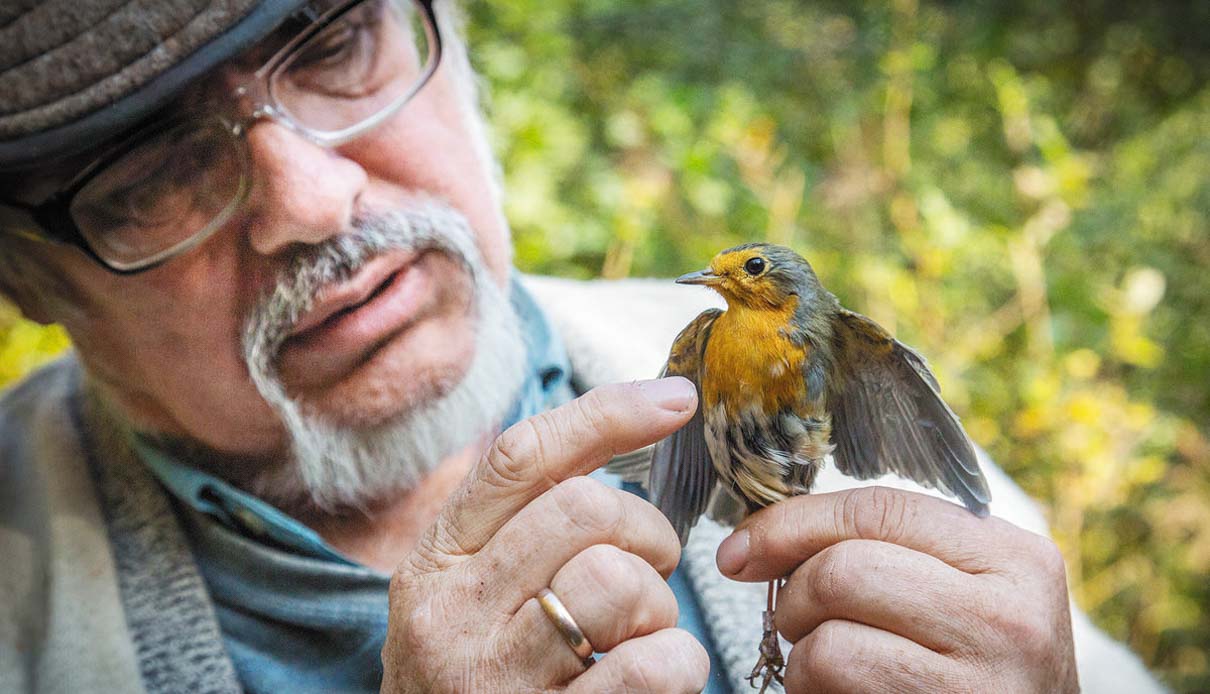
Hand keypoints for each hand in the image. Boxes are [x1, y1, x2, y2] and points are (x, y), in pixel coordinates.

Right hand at [381, 379, 709, 693]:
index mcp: (432, 564)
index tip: (675, 398)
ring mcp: (491, 680)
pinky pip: (651, 666)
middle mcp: (448, 615)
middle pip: (583, 509)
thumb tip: (617, 438)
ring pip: (618, 582)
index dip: (606, 414)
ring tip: (638, 635)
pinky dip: (678, 663)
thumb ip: (521, 528)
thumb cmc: (474, 683)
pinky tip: (654, 678)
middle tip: (648, 568)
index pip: (520, 458)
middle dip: (644, 530)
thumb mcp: (467, 598)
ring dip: (658, 605)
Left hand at [716, 486, 1078, 692]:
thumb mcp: (963, 591)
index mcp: (1014, 560)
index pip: (876, 509)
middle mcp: (1007, 621)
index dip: (791, 523)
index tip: (742, 549)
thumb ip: (888, 548)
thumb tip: (753, 544)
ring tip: (830, 669)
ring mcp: (978, 687)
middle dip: (795, 597)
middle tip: (798, 623)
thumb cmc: (979, 665)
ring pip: (829, 647)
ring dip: (803, 660)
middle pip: (842, 572)